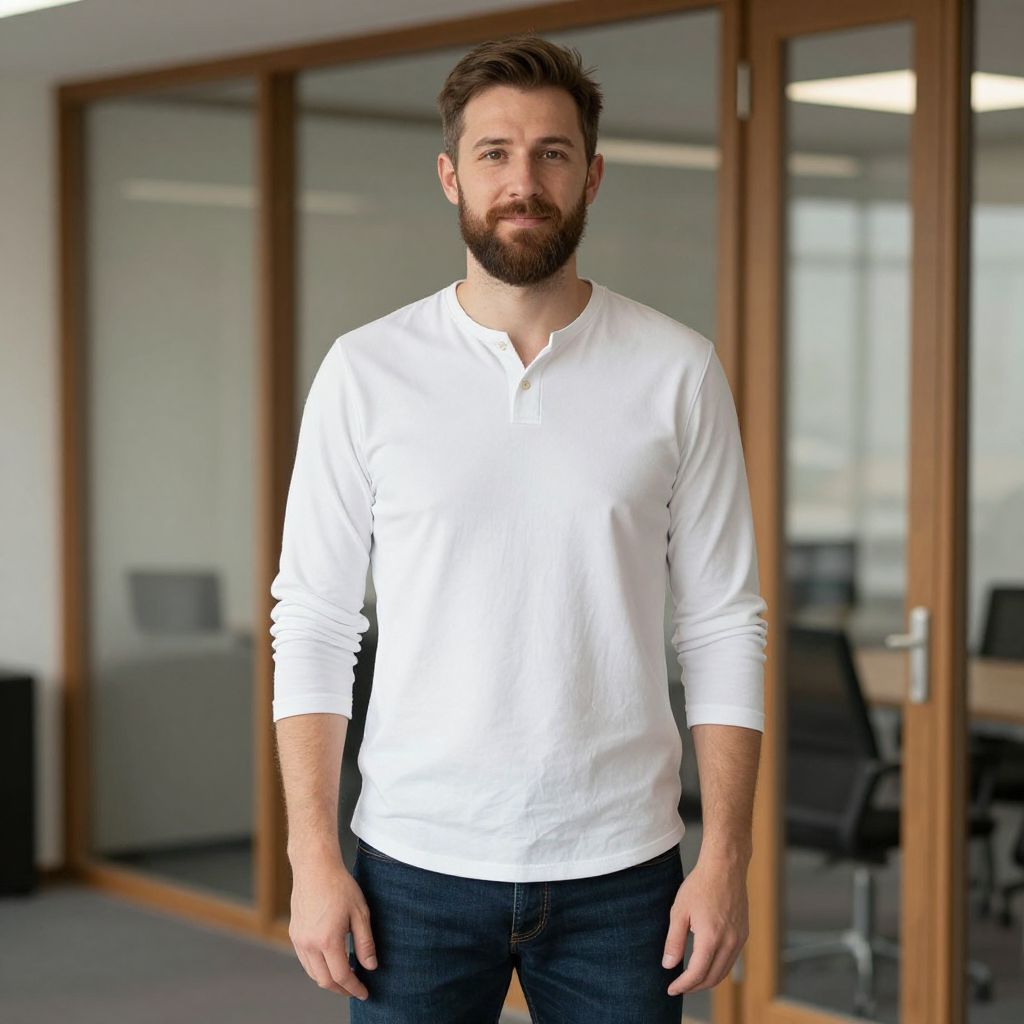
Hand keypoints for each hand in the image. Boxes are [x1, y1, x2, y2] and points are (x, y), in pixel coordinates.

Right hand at [288, 855, 377, 1001]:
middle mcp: (309, 944)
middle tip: (355, 988)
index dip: (354, 988)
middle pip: (324, 980)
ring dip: (328, 980)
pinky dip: (318, 968)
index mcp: (328, 940)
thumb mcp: (360, 913)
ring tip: (345, 976)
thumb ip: (365, 943)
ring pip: (313, 973)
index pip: (342, 976)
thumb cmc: (340, 886)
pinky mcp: (294, 934)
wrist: (315, 867)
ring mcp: (299, 940)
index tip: (364, 993)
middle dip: (341, 989)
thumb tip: (370, 966)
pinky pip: (305, 961)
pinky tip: (330, 961)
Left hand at [661, 855, 748, 995]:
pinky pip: (731, 960)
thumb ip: (673, 941)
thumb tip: (668, 965)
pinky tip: (706, 963)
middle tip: (679, 986)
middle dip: (694, 987)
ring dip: (707, 980)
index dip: (683, 985)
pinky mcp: (743, 934)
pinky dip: (718, 968)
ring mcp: (739, 939)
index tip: (671, 989)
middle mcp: (729, 943)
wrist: (725, 867)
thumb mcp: (679, 911)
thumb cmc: (700, 885)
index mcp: (711, 938)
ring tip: (691, 979)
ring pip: (724, 972)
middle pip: (712, 978)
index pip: (697, 974)